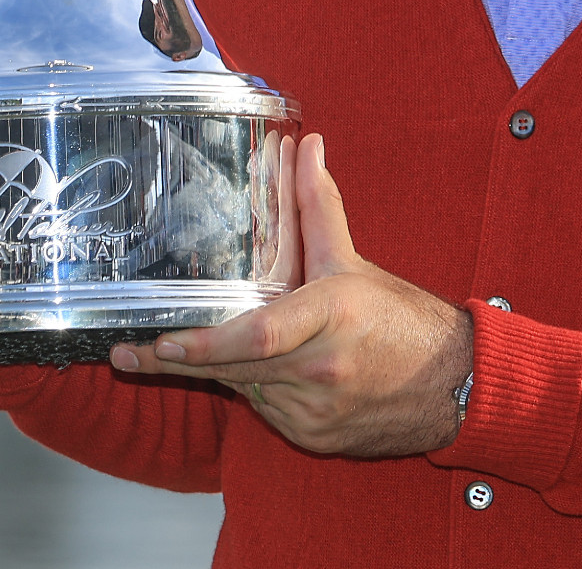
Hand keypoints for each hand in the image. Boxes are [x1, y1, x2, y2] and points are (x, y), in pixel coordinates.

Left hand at [109, 135, 473, 457]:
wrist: (453, 386)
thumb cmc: (402, 319)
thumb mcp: (354, 262)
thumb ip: (318, 206)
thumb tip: (307, 145)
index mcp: (332, 314)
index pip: (260, 334)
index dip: (205, 343)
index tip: (160, 341)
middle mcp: (322, 366)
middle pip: (235, 367)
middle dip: (179, 361)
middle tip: (128, 353)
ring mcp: (317, 409)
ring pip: (246, 389)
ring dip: (221, 371)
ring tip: (184, 353)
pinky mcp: (314, 437)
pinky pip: (266, 412)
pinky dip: (255, 391)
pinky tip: (259, 373)